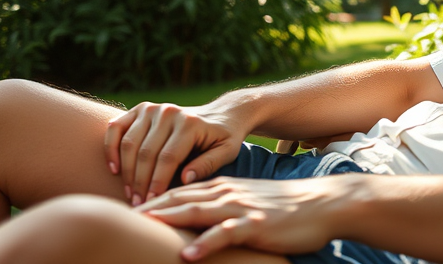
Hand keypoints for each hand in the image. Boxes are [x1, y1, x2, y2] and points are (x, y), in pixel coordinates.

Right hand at [104, 101, 249, 205]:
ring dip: (126, 171)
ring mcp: (153, 109)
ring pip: (129, 143)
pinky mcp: (141, 108)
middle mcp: (170, 112)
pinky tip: (114, 169)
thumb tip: (185, 178)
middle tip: (138, 204)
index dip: (157, 183)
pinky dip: (111, 148)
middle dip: (139, 182)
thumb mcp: (228, 151)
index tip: (152, 202)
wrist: (223, 112)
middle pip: (146, 153)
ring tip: (129, 193)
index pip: (167, 158)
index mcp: (190, 123)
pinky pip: (117, 128)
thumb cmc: (225, 137)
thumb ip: (209, 164)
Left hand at [138, 175, 350, 260]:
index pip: (181, 191)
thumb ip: (224, 207)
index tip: (126, 209)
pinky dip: (207, 243)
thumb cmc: (286, 207)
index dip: (153, 199)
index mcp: (225, 188)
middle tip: (119, 217)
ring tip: (142, 227)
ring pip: (199, 211)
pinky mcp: (257, 225)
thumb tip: (198, 220)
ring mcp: (242, 208)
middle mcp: (229, 193)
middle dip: (150, 207)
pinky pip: (227, 234)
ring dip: (170, 219)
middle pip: (182, 198)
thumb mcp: (250, 202)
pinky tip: (189, 255)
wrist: (324, 203)